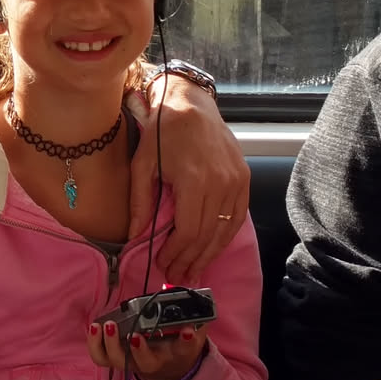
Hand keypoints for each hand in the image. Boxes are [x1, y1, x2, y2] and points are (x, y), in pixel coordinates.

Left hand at [87, 318, 208, 379]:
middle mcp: (153, 361)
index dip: (185, 341)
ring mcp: (131, 361)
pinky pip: (101, 357)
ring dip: (111, 345)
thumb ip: (197, 320)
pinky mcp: (115, 357)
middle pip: (145, 362)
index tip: (186, 331)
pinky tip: (96, 327)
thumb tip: (199, 300)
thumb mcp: (191, 333)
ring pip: (118, 361)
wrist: (167, 365)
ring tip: (108, 326)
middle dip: (139, 350)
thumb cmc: (177, 344)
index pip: (183, 349)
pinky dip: (95, 344)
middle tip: (135, 335)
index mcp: (175, 354)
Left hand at [128, 73, 248, 282]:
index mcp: (194, 180)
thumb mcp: (143, 164)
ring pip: (225, 230)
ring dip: (209, 254)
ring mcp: (236, 181)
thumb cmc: (162, 132)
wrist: (191, 104)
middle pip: (208, 235)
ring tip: (195, 270)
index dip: (176, 253)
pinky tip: (213, 249)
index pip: (189, 231)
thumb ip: (141, 202)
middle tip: (178, 275)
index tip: (164, 264)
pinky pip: (238, 216)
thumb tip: (136, 236)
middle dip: (191, 259)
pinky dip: (225, 236)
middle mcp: (221, 183)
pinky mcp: (244, 178)